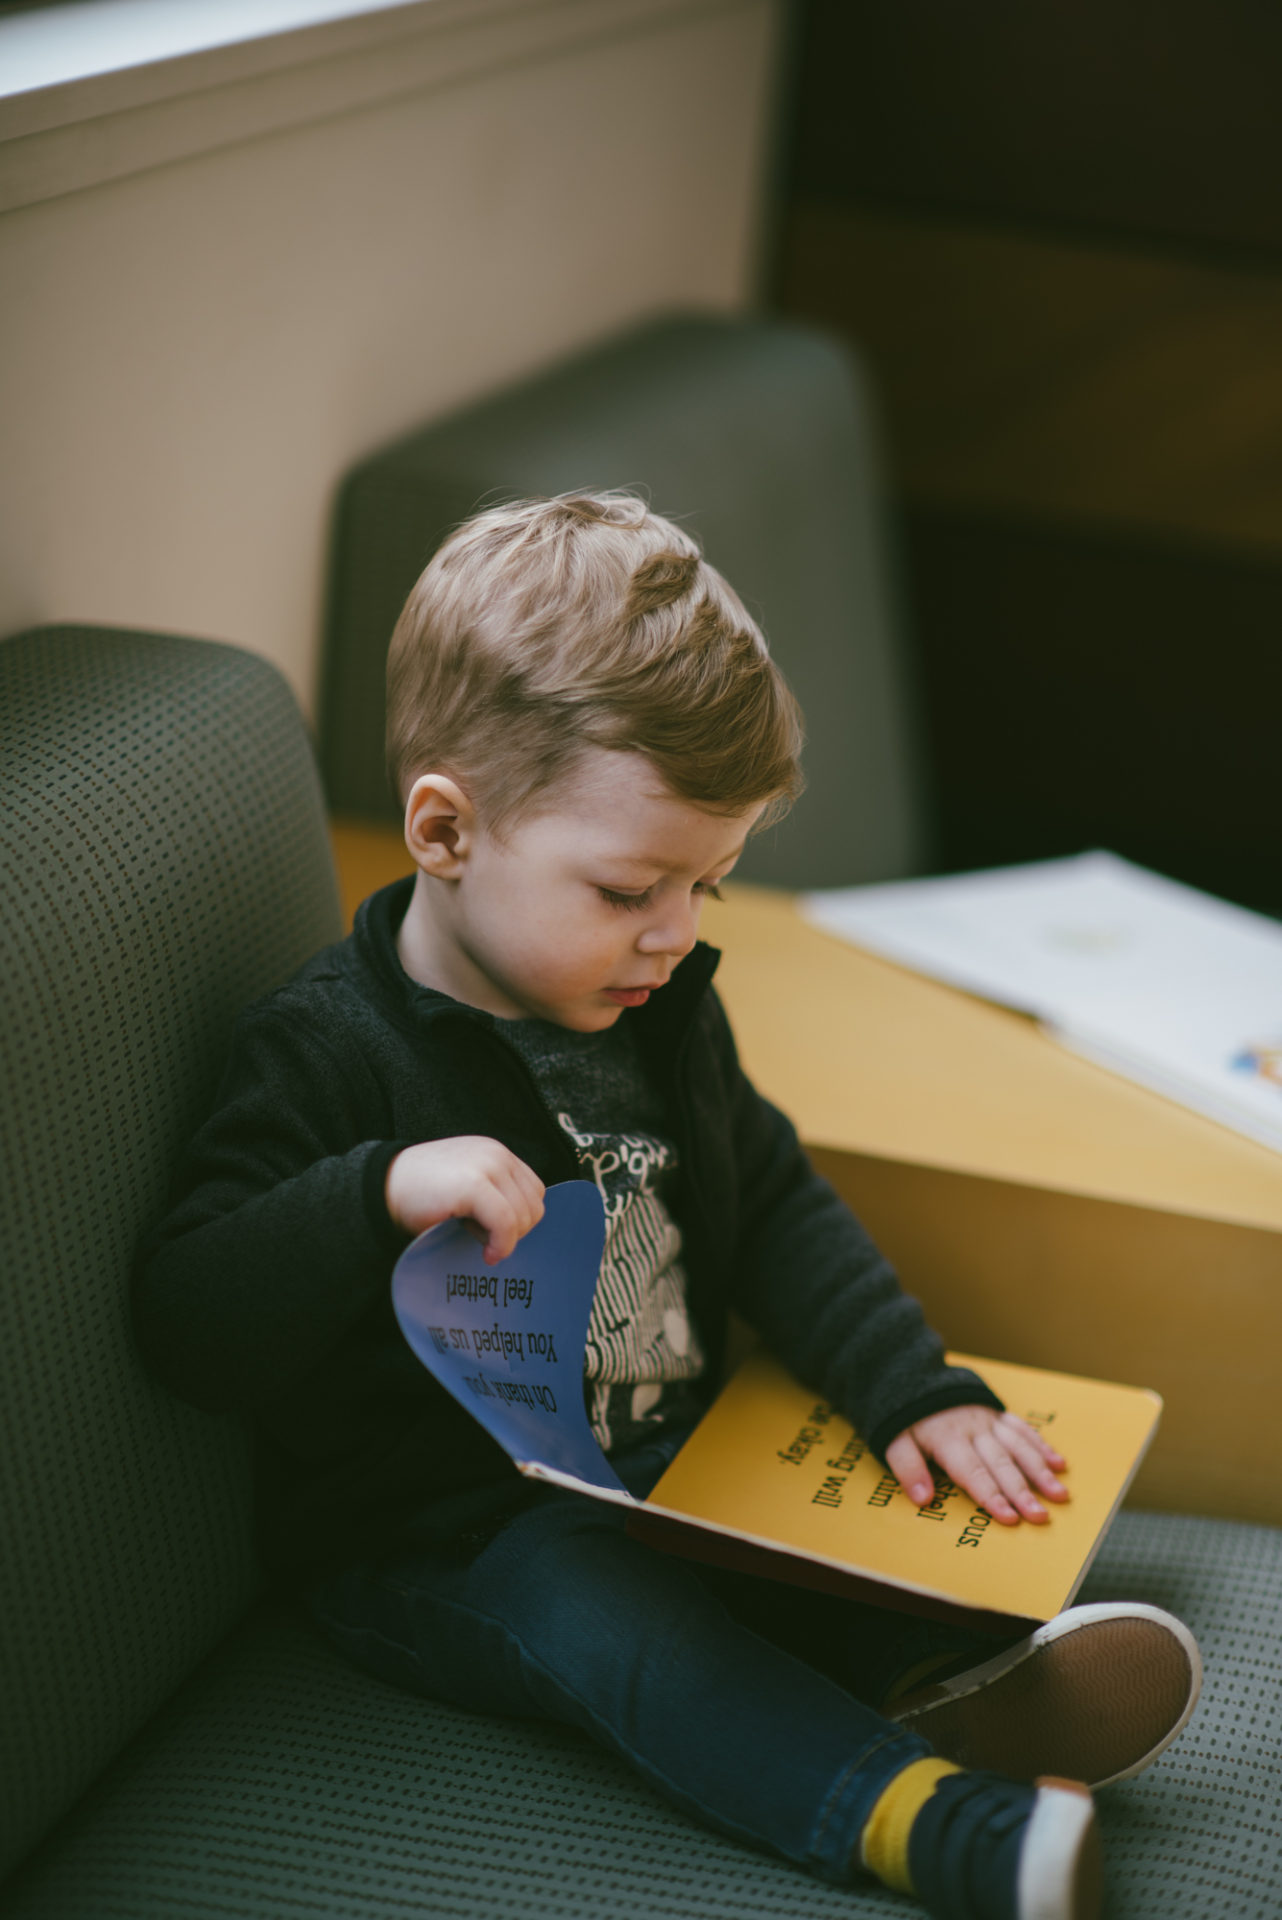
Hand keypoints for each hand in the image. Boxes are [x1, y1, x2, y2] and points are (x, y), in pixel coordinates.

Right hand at [385, 1136, 544, 1262]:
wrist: (380, 1188)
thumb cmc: (419, 1194)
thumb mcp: (464, 1185)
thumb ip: (493, 1195)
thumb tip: (519, 1228)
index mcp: (495, 1153)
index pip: (534, 1191)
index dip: (520, 1219)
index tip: (494, 1234)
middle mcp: (496, 1154)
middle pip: (534, 1205)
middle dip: (514, 1232)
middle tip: (484, 1240)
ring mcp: (486, 1166)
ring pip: (524, 1216)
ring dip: (506, 1239)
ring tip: (476, 1239)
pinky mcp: (474, 1184)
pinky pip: (507, 1224)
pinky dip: (502, 1245)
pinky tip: (487, 1254)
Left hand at [884, 1405, 1068, 1526]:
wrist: (913, 1375)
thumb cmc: (905, 1417)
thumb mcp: (893, 1440)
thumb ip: (907, 1468)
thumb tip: (923, 1499)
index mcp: (947, 1439)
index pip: (972, 1473)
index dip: (991, 1497)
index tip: (1010, 1518)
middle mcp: (973, 1429)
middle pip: (1001, 1463)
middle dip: (1022, 1492)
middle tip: (1041, 1516)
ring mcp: (988, 1419)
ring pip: (1018, 1446)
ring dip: (1040, 1471)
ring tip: (1059, 1494)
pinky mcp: (997, 1413)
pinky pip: (1022, 1429)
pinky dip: (1041, 1446)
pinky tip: (1059, 1464)